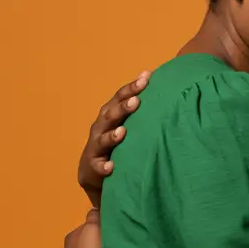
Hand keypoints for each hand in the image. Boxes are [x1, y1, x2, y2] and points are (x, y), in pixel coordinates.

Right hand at [78, 72, 150, 207]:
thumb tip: (155, 78)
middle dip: (122, 108)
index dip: (131, 88)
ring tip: (122, 132)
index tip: (146, 78)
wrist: (93, 169)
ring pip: (103, 140)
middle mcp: (101, 127)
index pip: (120, 97)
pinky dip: (103, 166)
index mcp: (110, 113)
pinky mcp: (93, 166)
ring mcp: (96, 146)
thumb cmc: (116, 140)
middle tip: (136, 101)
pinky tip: (110, 166)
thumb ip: (137, 103)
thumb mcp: (125, 121)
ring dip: (112, 136)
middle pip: (111, 115)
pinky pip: (98, 167)